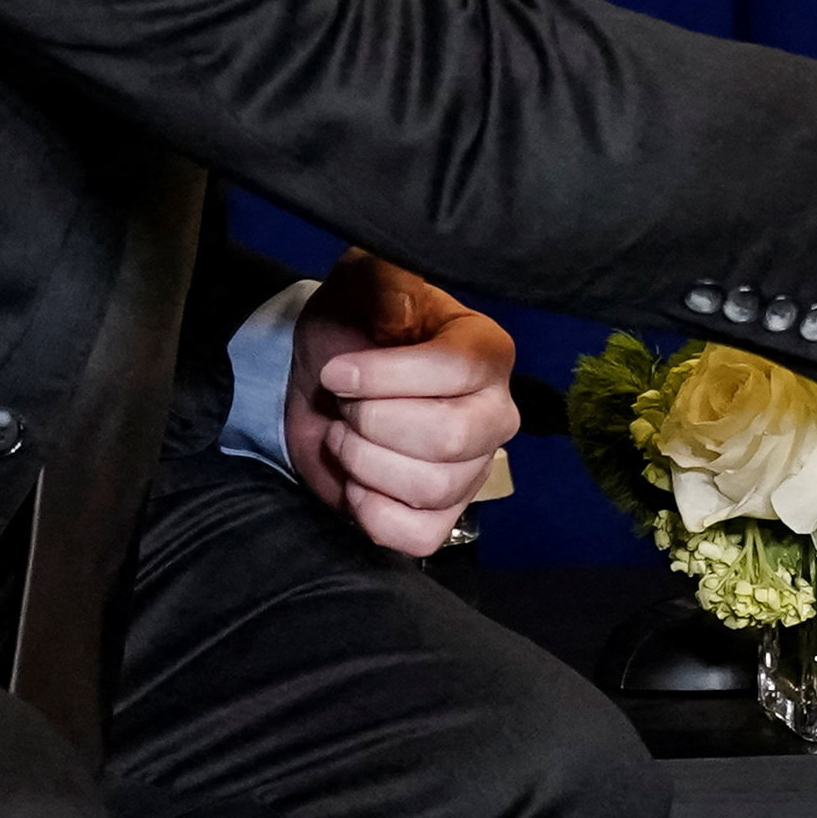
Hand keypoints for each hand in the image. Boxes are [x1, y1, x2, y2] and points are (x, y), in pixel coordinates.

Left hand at [283, 248, 518, 556]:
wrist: (322, 382)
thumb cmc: (352, 327)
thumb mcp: (360, 282)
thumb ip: (382, 283)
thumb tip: (398, 310)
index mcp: (486, 350)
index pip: (455, 371)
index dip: (385, 378)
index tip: (336, 372)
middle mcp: (495, 412)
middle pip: (448, 438)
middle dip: (372, 424)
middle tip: (345, 407)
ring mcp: (473, 469)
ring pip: (430, 488)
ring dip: (364, 463)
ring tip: (345, 438)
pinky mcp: (443, 515)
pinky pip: (419, 535)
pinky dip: (373, 513)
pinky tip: (357, 483)